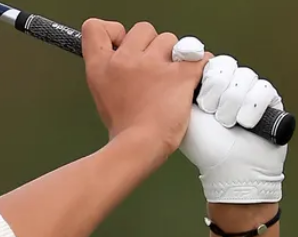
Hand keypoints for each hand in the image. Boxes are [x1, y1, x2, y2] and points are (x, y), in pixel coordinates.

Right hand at [81, 20, 206, 153]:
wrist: (139, 148)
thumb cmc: (125, 128)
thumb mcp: (102, 94)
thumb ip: (110, 70)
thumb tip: (121, 55)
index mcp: (102, 66)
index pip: (96, 27)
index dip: (113, 31)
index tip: (123, 43)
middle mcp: (125, 61)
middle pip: (143, 29)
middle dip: (151, 46)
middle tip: (153, 71)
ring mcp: (154, 66)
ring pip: (172, 40)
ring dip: (174, 57)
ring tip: (170, 82)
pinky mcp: (180, 75)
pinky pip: (199, 55)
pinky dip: (201, 65)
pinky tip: (194, 78)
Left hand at [179, 55, 288, 202]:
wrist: (231, 169)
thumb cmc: (205, 146)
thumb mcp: (184, 112)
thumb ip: (180, 85)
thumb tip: (183, 59)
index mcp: (207, 86)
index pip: (208, 61)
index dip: (205, 75)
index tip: (200, 96)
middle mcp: (228, 85)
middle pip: (226, 65)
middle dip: (217, 91)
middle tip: (211, 111)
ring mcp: (249, 91)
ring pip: (243, 76)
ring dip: (232, 104)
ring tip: (227, 123)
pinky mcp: (269, 99)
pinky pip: (262, 88)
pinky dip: (251, 110)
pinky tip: (245, 124)